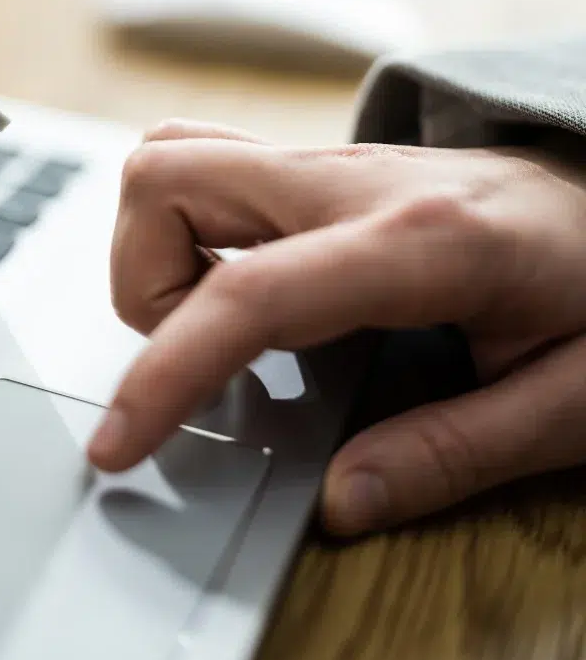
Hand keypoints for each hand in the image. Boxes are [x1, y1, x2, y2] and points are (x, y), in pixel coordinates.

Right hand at [89, 120, 585, 535]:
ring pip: (169, 159)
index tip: (120, 444)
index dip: (163, 373)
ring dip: (153, 249)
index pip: (246, 295)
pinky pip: (203, 167)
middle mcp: (354, 181)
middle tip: (199, 358)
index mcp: (420, 241)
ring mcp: (329, 163)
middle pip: (166, 180)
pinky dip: (181, 226)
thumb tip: (340, 501)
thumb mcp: (577, 400)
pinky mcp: (315, 168)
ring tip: (215, 324)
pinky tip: (237, 286)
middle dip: (140, 285)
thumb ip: (455, 455)